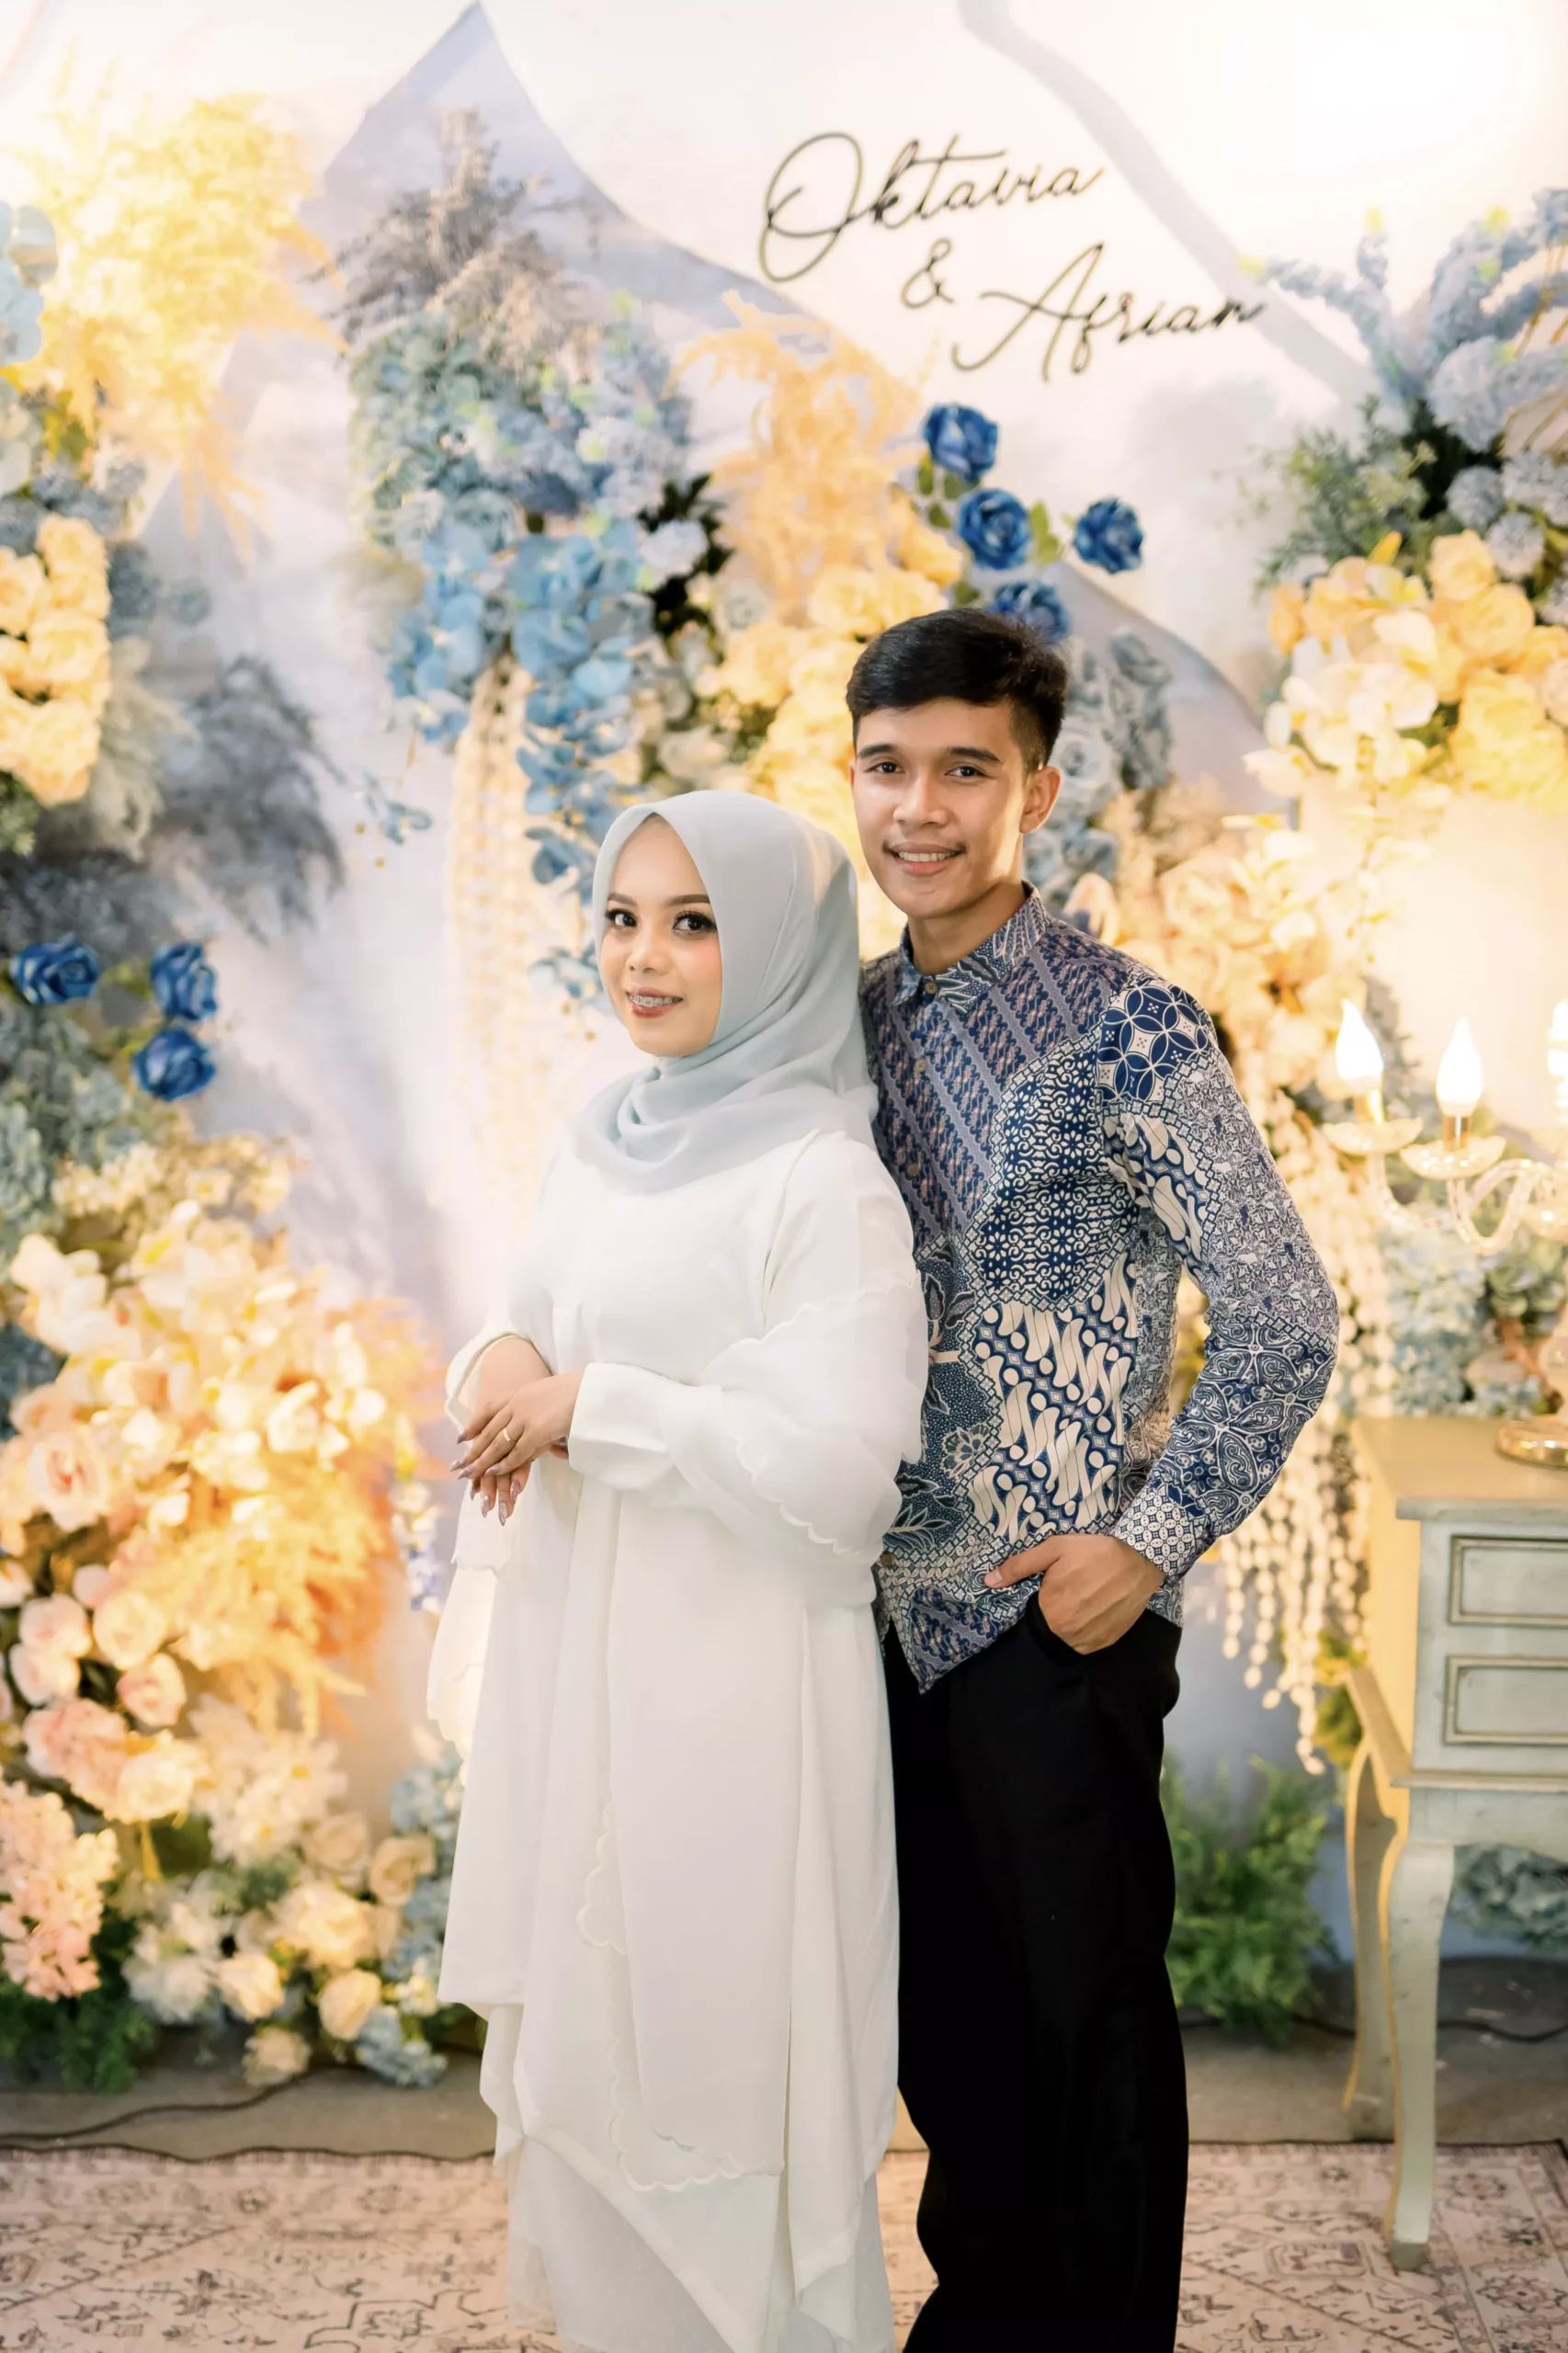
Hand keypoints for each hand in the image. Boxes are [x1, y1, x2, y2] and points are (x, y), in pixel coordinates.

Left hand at [455, 1370, 583, 1496]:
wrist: (591, 1390)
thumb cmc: (578, 1392)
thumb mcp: (550, 1395)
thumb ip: (538, 1407)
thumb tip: (537, 1421)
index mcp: (520, 1394)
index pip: (489, 1410)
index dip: (474, 1425)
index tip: (460, 1438)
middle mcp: (518, 1405)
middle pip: (489, 1431)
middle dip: (473, 1450)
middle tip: (458, 1464)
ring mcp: (526, 1418)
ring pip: (498, 1444)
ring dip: (482, 1462)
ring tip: (469, 1474)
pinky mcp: (537, 1431)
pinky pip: (516, 1452)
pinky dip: (504, 1464)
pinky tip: (493, 1473)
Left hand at [984, 1531, 1162, 1654]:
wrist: (1139, 1559)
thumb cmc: (1093, 1552)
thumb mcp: (1053, 1550)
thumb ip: (1019, 1567)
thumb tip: (988, 1581)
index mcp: (1051, 1613)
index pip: (1035, 1614)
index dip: (1043, 1598)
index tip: (1054, 1586)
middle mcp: (1069, 1634)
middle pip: (1053, 1627)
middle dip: (1058, 1609)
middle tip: (1074, 1589)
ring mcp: (1091, 1641)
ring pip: (1071, 1637)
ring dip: (1074, 1622)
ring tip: (1086, 1597)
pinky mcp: (1109, 1641)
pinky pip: (1090, 1641)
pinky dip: (1089, 1628)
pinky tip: (1097, 1607)